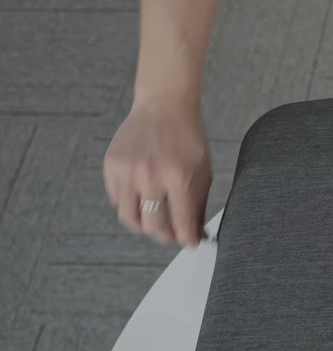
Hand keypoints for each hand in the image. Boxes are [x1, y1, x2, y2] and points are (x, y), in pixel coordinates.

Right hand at [103, 102, 211, 246]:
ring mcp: (127, 172)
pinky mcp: (111, 167)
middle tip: (172, 236)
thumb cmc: (188, 139)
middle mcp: (150, 177)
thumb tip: (196, 234)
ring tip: (154, 222)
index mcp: (179, 178)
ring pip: (129, 218)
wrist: (164, 107)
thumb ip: (198, 205)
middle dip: (165, 237)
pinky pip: (117, 200)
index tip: (190, 243)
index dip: (186, 239)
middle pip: (153, 227)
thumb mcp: (203, 171)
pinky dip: (129, 206)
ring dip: (143, 227)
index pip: (181, 223)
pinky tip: (141, 201)